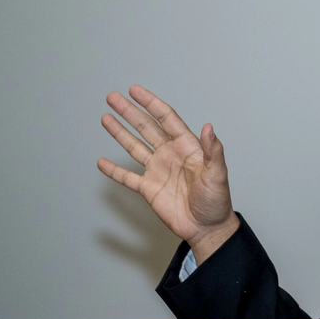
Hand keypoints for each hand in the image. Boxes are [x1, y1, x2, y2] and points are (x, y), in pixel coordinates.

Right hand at [98, 86, 238, 263]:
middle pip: (146, 128)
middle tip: (112, 97)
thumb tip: (209, 127)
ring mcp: (158, 170)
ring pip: (134, 147)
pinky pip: (128, 177)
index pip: (166, 119)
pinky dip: (114, 170)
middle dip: (130, 112)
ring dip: (120, 133)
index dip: (151, 103)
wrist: (207, 228)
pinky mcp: (149, 189)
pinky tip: (101, 162)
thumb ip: (213, 150)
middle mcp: (170, 154)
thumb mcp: (218, 173)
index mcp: (187, 146)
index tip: (135, 90)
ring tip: (106, 118)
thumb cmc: (217, 200)